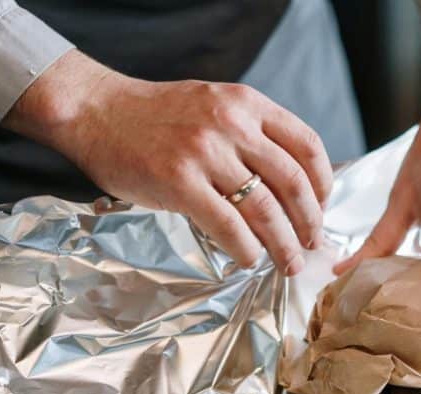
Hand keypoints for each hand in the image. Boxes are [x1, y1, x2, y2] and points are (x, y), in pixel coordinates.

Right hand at [3, 50, 332, 274]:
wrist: (96, 110)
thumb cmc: (157, 116)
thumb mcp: (215, 105)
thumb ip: (252, 133)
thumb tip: (291, 185)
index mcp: (247, 103)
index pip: (307, 146)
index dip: (323, 184)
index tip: (322, 208)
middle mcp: (231, 123)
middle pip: (292, 182)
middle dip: (310, 221)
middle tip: (312, 244)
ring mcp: (204, 152)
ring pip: (264, 208)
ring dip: (283, 244)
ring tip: (289, 263)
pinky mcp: (178, 182)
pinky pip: (227, 225)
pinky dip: (246, 249)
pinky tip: (249, 259)